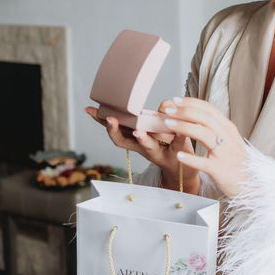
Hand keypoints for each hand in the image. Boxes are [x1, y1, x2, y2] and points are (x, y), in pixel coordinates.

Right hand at [84, 106, 200, 192]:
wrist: (184, 170)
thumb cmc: (167, 146)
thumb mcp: (154, 130)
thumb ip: (154, 116)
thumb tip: (162, 104)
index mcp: (135, 140)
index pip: (115, 129)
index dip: (101, 121)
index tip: (90, 110)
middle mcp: (142, 148)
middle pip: (125, 141)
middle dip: (115, 130)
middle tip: (110, 119)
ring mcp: (159, 151)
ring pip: (148, 146)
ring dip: (143, 139)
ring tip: (139, 132)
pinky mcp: (177, 151)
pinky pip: (178, 143)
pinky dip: (179, 136)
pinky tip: (181, 129)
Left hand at [158, 97, 247, 197]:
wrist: (251, 184)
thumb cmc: (236, 162)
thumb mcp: (229, 139)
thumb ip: (215, 127)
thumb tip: (195, 114)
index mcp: (228, 128)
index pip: (208, 109)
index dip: (190, 103)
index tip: (175, 100)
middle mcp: (227, 137)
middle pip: (204, 117)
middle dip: (184, 111)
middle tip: (167, 109)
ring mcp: (224, 153)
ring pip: (203, 134)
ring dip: (183, 127)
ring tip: (167, 124)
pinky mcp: (220, 170)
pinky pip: (203, 162)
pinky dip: (190, 158)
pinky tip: (179, 155)